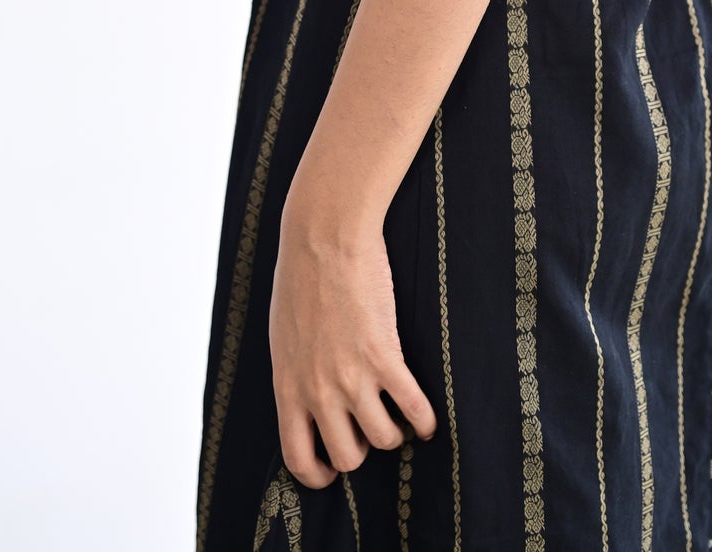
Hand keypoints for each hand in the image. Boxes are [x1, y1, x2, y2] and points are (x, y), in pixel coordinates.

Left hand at [269, 200, 437, 488]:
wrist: (323, 236)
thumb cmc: (299, 279)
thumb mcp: (283, 338)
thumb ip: (295, 376)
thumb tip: (309, 404)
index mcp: (288, 387)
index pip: (298, 458)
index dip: (318, 475)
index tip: (332, 471)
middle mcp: (319, 391)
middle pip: (348, 457)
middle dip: (362, 449)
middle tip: (368, 428)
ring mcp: (352, 376)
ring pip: (383, 438)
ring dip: (394, 432)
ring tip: (397, 415)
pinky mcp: (383, 355)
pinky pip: (413, 408)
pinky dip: (426, 420)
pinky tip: (428, 418)